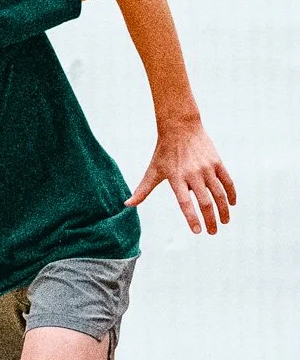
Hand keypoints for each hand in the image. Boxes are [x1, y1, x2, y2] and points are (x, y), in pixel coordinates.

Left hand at [130, 118, 235, 232]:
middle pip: (205, 202)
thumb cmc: (164, 151)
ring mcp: (207, 168)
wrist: (180, 127)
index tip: (197, 231)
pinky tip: (232, 204)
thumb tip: (127, 205)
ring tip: (224, 222)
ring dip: (224, 210)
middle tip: (212, 233)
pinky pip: (227, 181)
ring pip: (219, 193)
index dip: (192, 218)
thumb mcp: (153, 170)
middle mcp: (193, 174)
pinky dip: (231, 193)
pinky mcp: (217, 162)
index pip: (185, 202)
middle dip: (210, 220)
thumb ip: (143, 190)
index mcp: (176, 178)